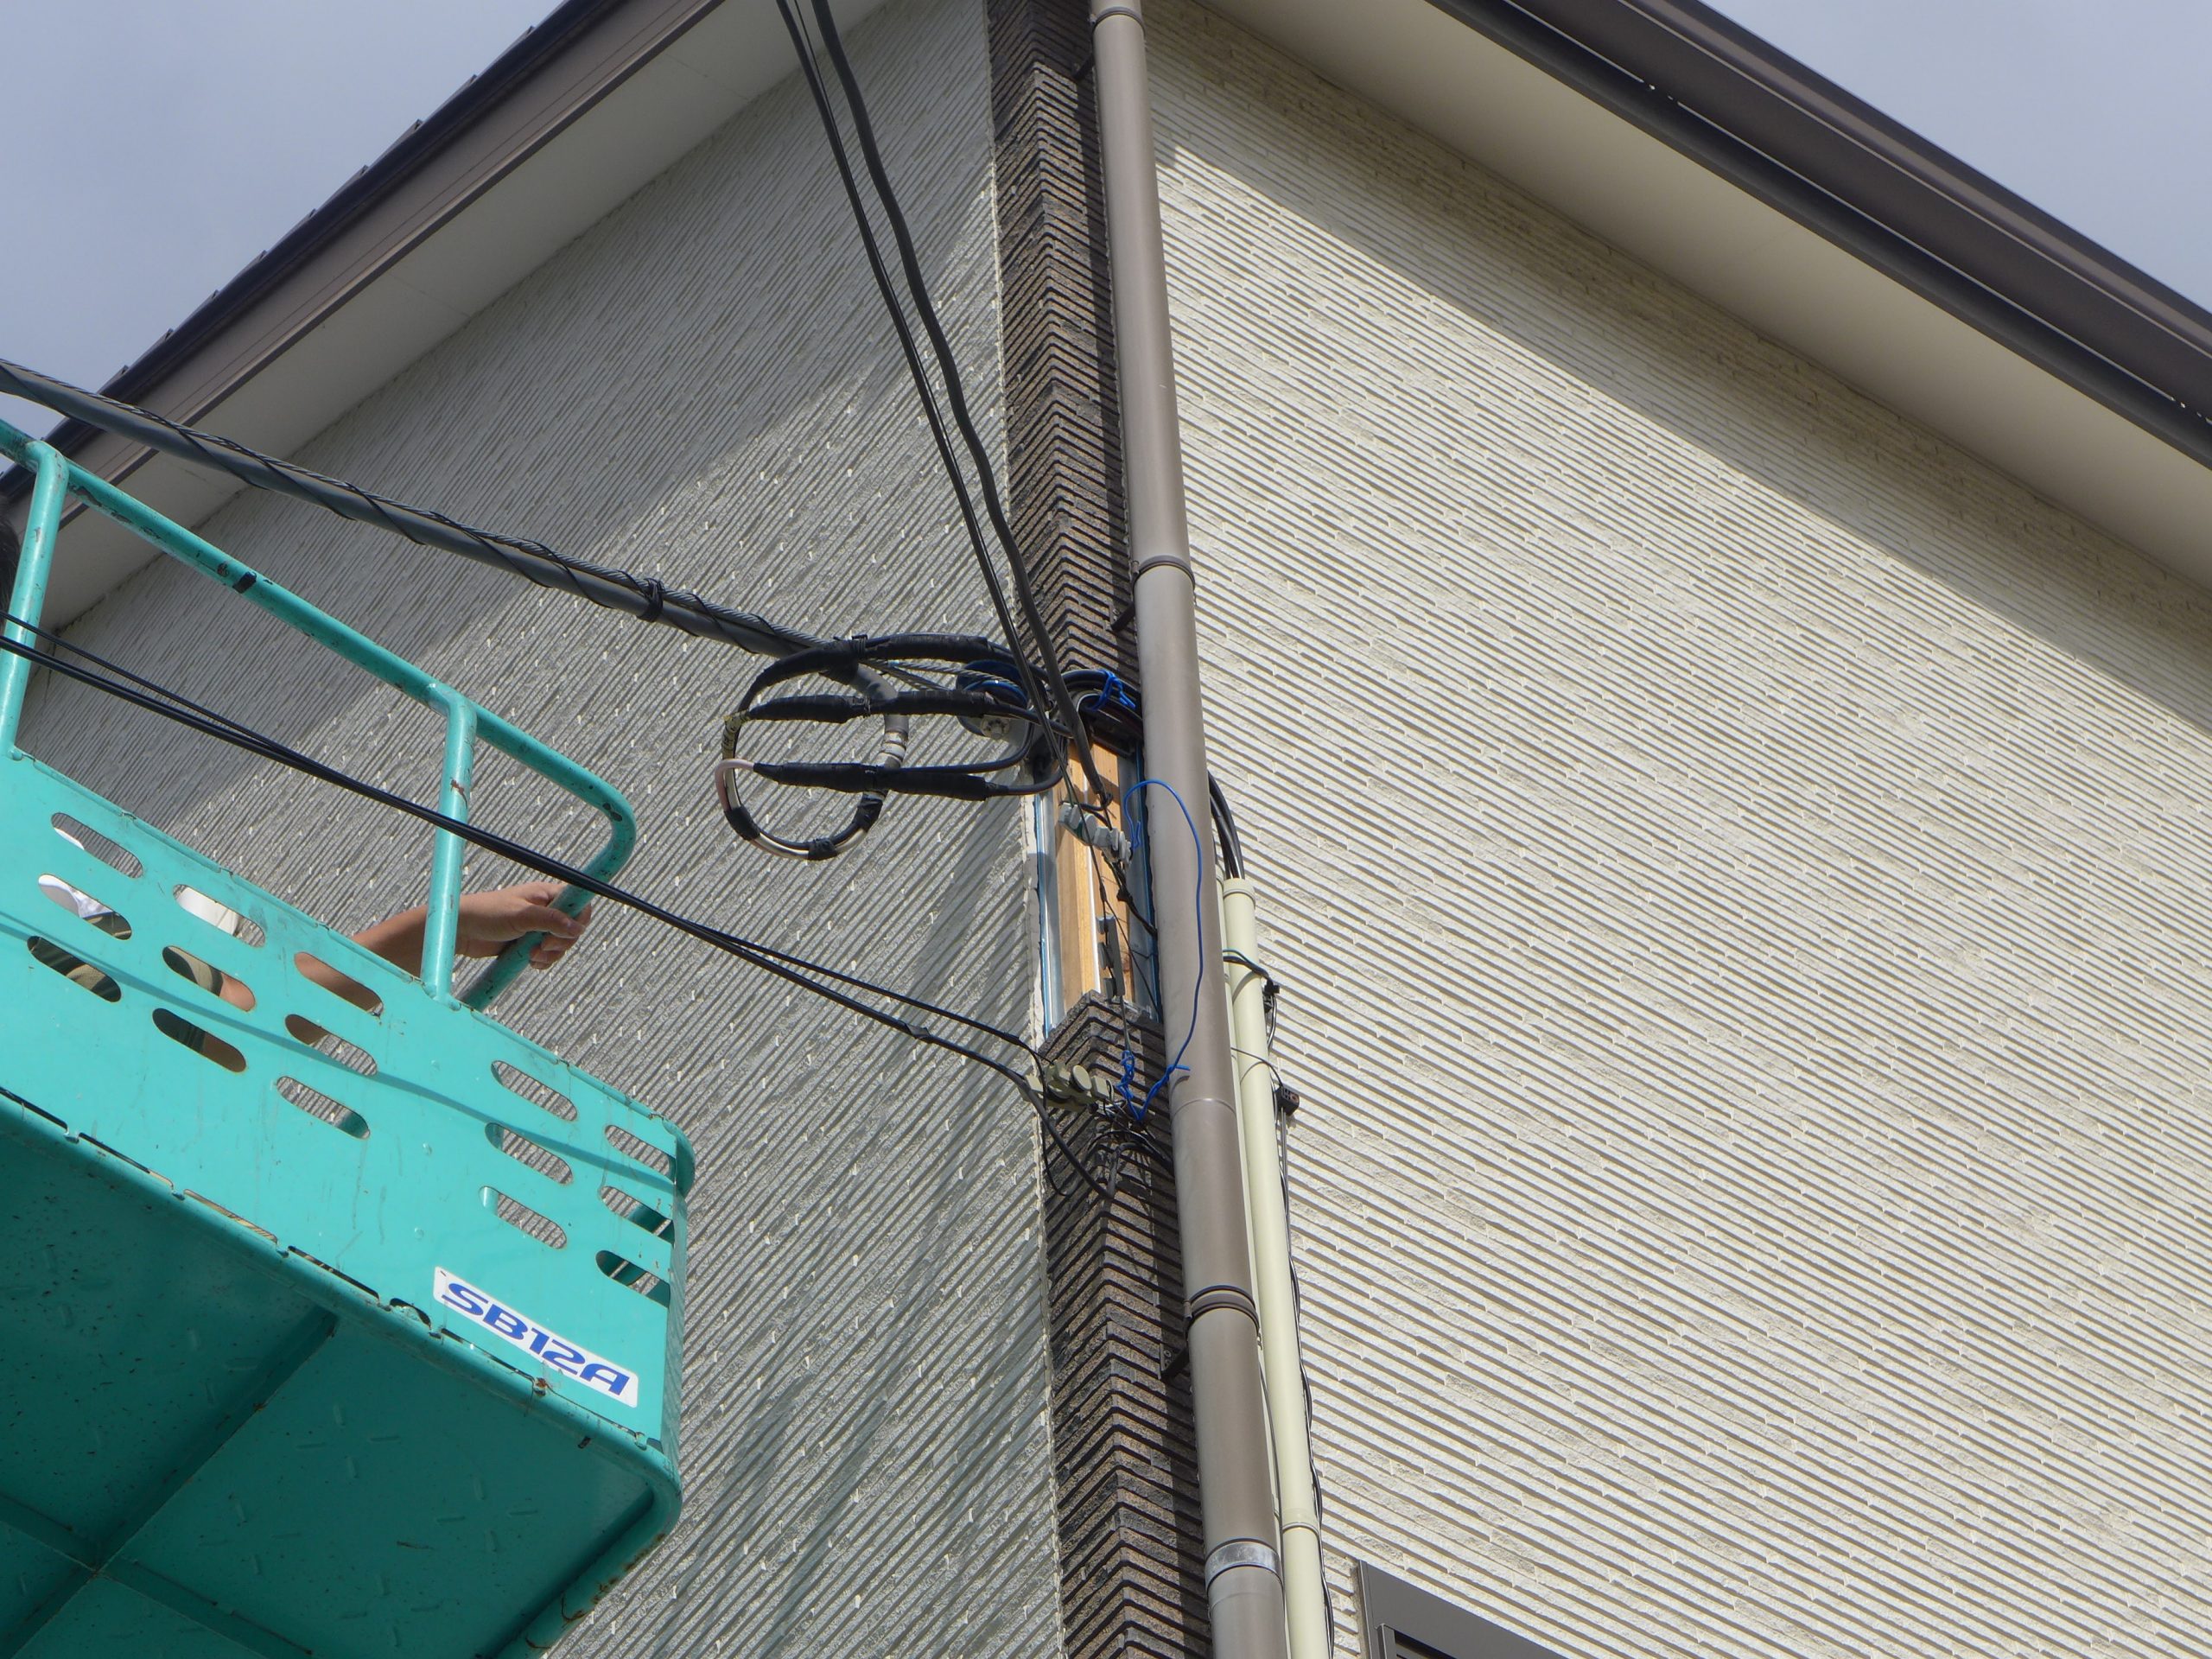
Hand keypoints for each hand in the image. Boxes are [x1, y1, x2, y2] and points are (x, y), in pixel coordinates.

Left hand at [453, 881, 593, 968]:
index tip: (567, 931)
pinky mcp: (529, 943)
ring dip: (550, 955)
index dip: (579, 919)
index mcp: (546, 895)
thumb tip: (578, 928)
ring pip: (560, 945)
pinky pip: (547, 955)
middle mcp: (545, 910)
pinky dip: (542, 961)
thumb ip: (551, 921)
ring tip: (530, 955)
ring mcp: (537, 928)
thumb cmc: (486, 914)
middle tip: (541, 945)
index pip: (578, 903)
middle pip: (572, 929)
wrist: (461, 931)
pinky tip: (529, 961)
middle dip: (561, 942)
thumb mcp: (521, 916)